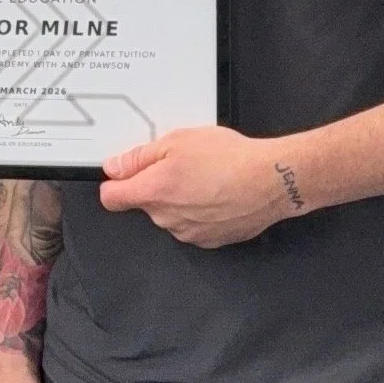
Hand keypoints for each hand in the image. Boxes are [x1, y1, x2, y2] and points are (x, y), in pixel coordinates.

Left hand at [98, 126, 303, 244]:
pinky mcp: (209, 241)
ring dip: (180, 201)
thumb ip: (139, 157)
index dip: (116, 184)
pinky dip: (200, 213)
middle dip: (156, 187)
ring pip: (170, 216)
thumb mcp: (177, 141)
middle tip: (182, 166)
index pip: (111, 198)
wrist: (272, 181)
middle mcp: (166, 219)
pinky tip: (218, 196)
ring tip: (206, 179)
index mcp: (153, 192)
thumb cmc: (230, 158)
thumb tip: (114, 168)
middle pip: (145, 205)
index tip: (126, 175)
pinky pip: (193, 226)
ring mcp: (188, 233)